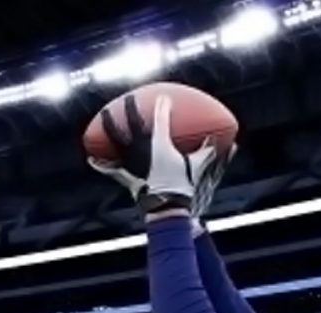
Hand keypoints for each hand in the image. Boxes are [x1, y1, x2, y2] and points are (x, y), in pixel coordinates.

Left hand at [88, 95, 232, 214]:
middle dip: (128, 108)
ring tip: (102, 116)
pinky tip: (91, 158)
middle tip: (126, 99)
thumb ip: (208, 152)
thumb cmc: (183, 186)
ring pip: (115, 140)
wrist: (167, 207)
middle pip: (131, 123)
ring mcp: (132, 162)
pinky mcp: (126, 176)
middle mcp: (142, 149)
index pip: (161, 119)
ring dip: (109, 127)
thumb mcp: (198, 167)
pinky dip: (101, 163)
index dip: (163, 106)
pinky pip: (111, 168)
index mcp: (159, 144)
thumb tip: (229, 143)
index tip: (164, 98)